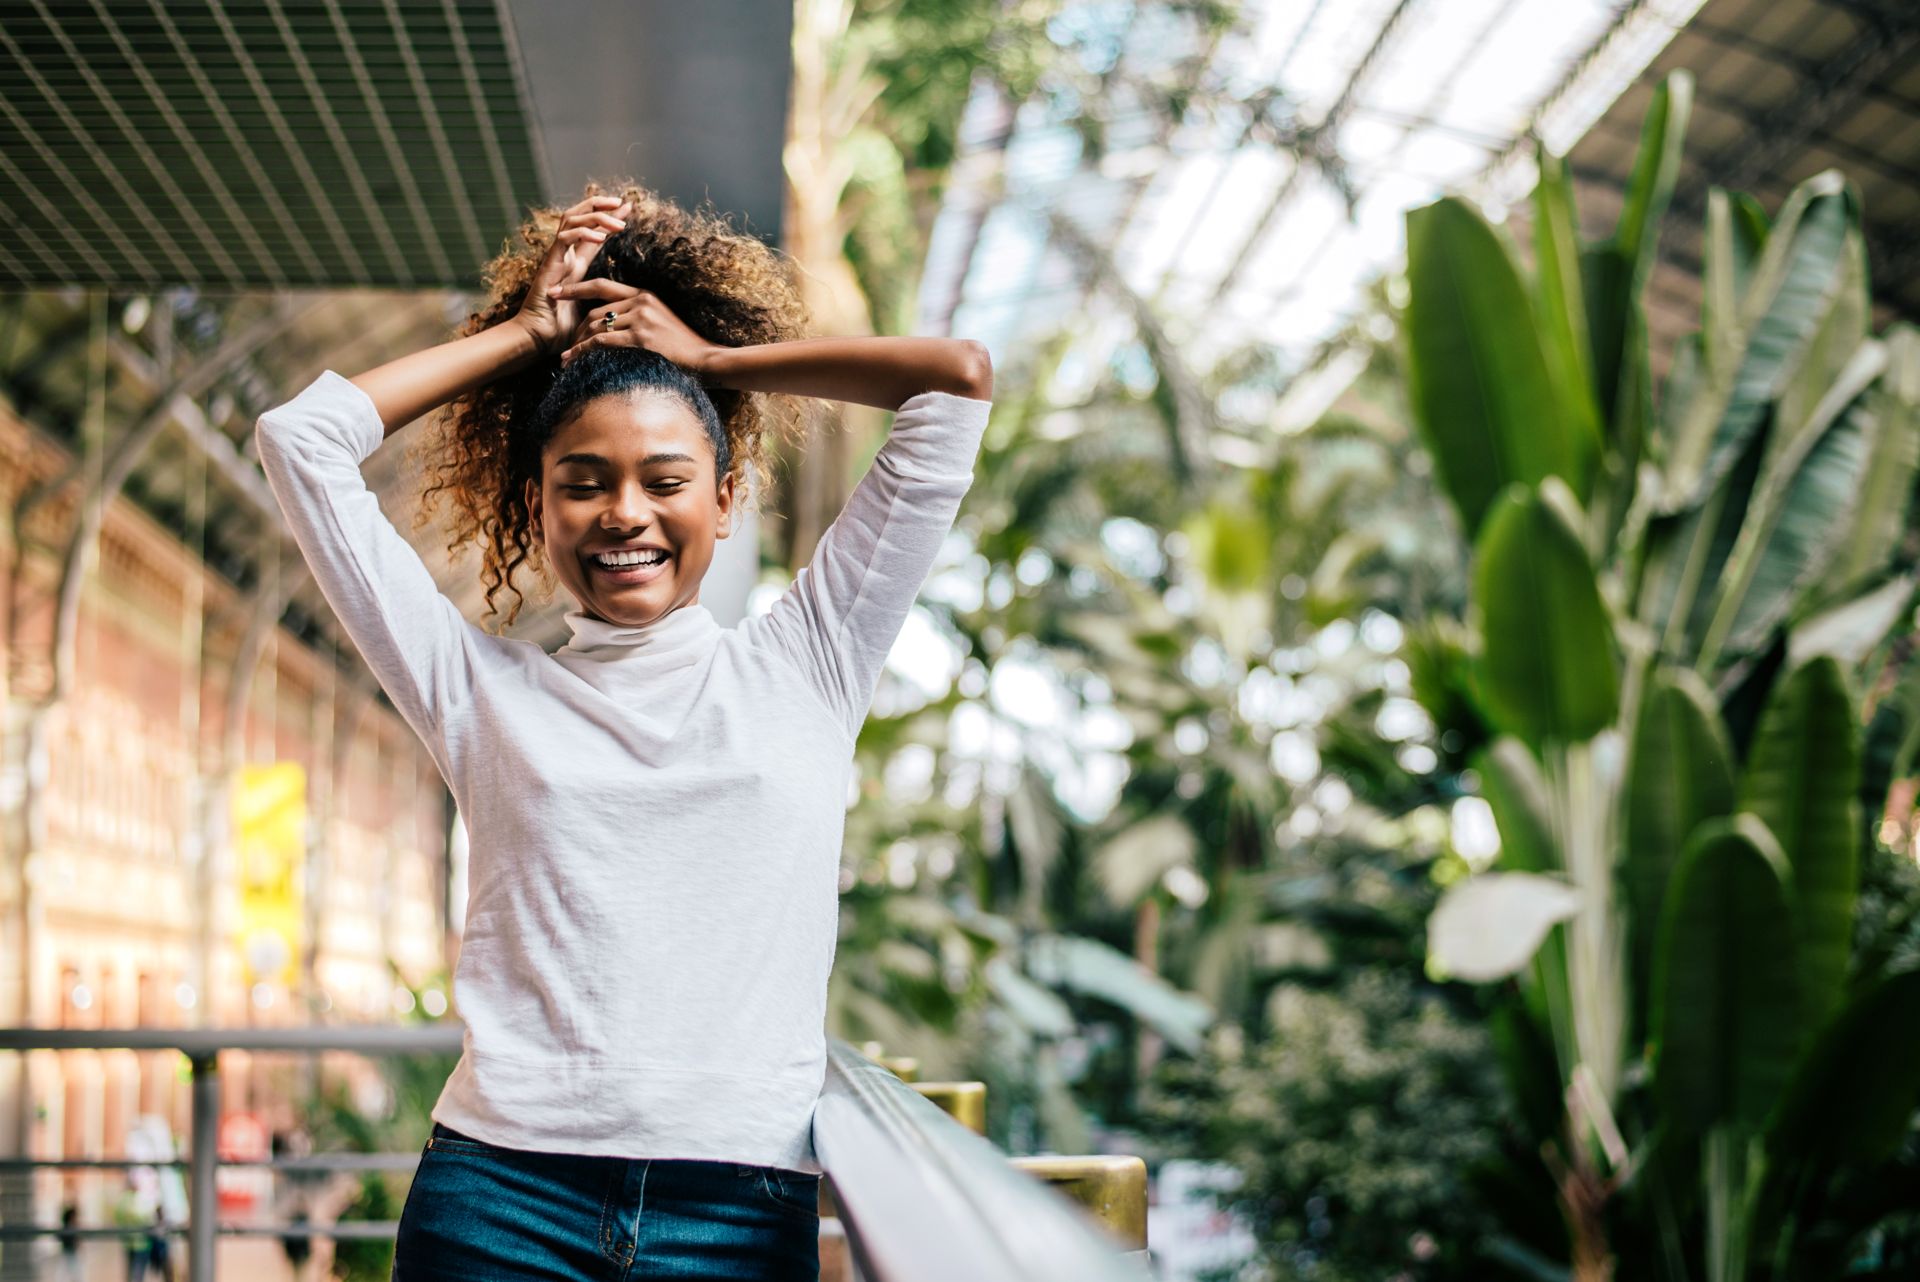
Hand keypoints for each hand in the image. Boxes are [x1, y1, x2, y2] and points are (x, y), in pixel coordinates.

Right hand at [509, 196, 630, 355]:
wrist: (537, 341)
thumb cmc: (561, 332)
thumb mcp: (592, 312)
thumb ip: (605, 302)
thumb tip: (628, 305)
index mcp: (574, 264)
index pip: (593, 233)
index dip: (609, 218)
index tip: (628, 207)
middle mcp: (563, 256)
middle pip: (578, 216)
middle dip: (600, 205)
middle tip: (622, 202)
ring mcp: (555, 258)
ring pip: (571, 221)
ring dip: (596, 217)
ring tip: (618, 222)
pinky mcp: (548, 265)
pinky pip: (564, 239)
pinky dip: (582, 234)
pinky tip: (599, 237)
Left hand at [550, 280, 722, 373]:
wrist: (706, 360)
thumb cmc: (684, 349)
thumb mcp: (661, 322)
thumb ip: (638, 317)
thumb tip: (613, 326)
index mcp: (644, 295)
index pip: (601, 286)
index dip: (576, 288)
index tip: (557, 292)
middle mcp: (640, 302)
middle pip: (595, 311)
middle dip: (575, 329)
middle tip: (563, 343)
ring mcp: (640, 319)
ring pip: (596, 327)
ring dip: (577, 345)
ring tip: (566, 359)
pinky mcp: (640, 338)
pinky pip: (602, 343)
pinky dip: (583, 352)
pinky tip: (573, 361)